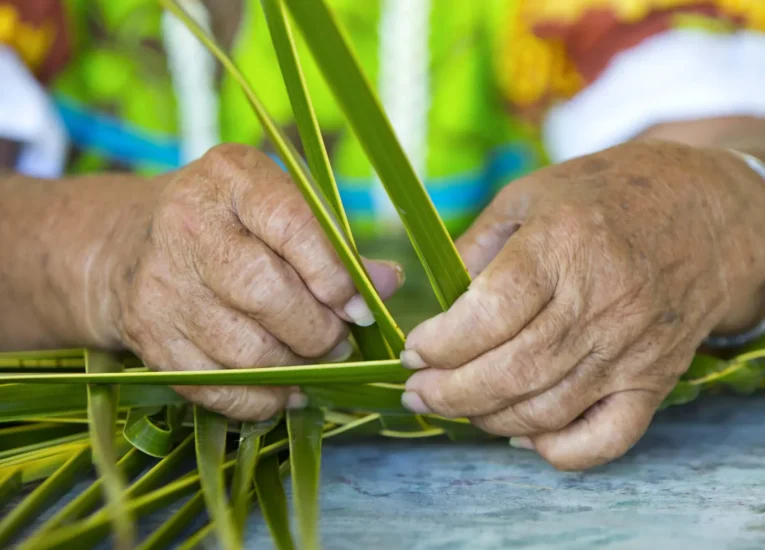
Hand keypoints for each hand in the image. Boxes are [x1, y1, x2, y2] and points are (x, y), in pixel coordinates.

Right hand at [108, 144, 402, 419]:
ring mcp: (162, 285)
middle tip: (339, 341)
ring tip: (315, 361)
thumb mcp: (277, 206)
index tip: (359, 307)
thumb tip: (388, 283)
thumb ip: (333, 242)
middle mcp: (188, 225)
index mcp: (230, 179)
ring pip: (244, 350)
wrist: (131, 243)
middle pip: (265, 293)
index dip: (334, 275)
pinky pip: (216, 387)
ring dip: (295, 369)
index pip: (291, 224)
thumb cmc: (229, 222)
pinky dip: (261, 400)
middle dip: (318, 331)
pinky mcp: (149, 336)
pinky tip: (285, 390)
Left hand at [401, 141, 764, 469]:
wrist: (705, 214)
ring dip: (486, 419)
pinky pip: (605, 440)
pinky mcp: (653, 381)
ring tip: (454, 406)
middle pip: (511, 371)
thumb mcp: (531, 194)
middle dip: (448, 393)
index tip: (414, 350)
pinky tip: (521, 434)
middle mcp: (599, 303)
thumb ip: (478, 245)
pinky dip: (556, 451)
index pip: (489, 313)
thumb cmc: (607, 197)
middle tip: (417, 392)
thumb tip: (439, 304)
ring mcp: (630, 349)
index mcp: (563, 246)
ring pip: (545, 410)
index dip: (441, 342)